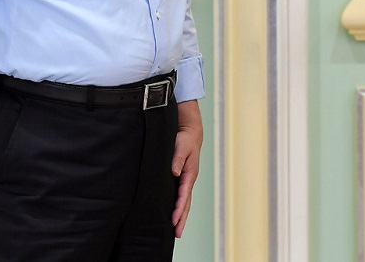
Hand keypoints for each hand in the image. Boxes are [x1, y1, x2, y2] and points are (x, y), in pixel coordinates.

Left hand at [172, 100, 202, 237]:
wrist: (191, 131)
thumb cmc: (185, 138)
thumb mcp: (180, 146)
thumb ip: (176, 159)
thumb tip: (174, 172)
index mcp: (189, 173)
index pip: (183, 195)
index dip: (179, 208)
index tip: (174, 220)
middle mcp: (189, 178)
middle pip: (186, 202)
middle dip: (182, 218)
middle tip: (177, 233)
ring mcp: (186, 179)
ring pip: (184, 201)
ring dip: (181, 215)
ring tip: (177, 229)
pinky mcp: (182, 177)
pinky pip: (181, 195)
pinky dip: (180, 206)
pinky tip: (175, 213)